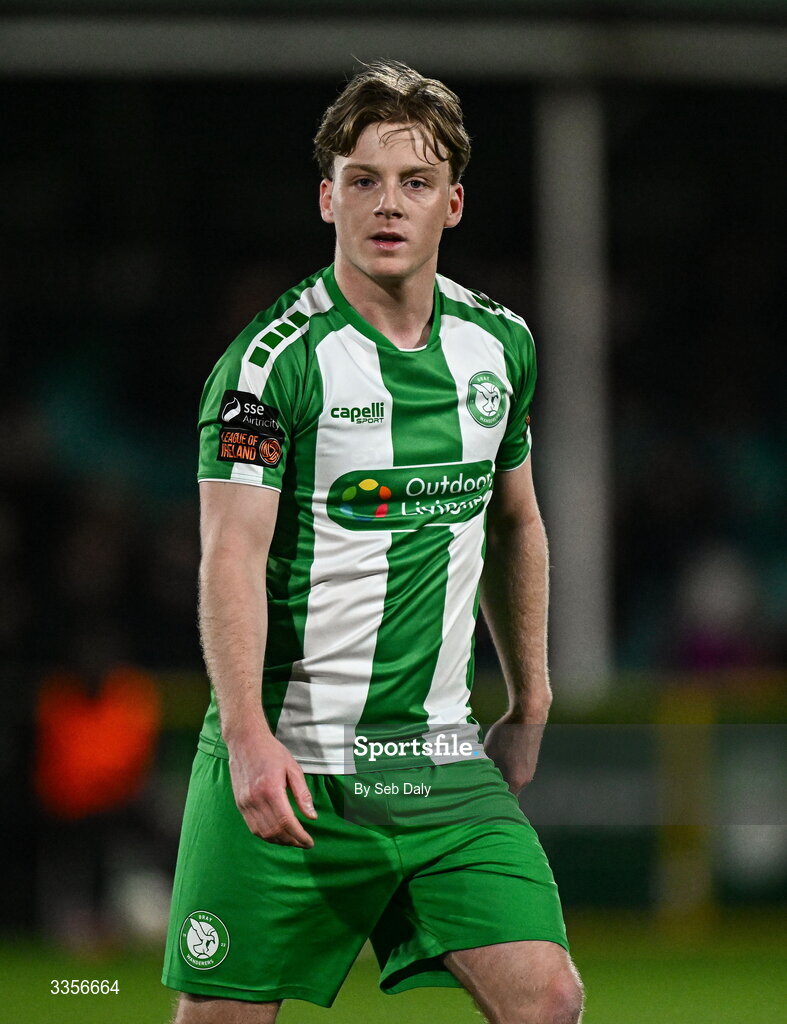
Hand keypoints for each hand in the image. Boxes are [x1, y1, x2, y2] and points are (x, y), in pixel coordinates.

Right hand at [227, 727, 317, 848]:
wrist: (245, 741)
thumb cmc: (271, 752)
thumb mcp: (293, 768)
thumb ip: (303, 794)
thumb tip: (312, 817)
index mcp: (271, 789)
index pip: (286, 822)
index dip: (299, 836)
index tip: (309, 842)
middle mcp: (255, 799)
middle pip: (275, 831)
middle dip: (291, 841)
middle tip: (304, 842)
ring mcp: (245, 803)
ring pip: (262, 833)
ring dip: (279, 841)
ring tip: (292, 840)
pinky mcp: (239, 804)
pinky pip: (253, 827)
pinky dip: (266, 835)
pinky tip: (277, 834)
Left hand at [483, 712, 546, 794]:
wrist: (527, 716)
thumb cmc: (507, 733)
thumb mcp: (488, 752)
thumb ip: (484, 770)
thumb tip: (476, 779)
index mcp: (515, 781)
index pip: (501, 800)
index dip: (489, 799)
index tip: (478, 796)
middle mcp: (525, 780)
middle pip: (507, 793)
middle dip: (494, 789)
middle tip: (480, 784)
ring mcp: (529, 772)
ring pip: (511, 783)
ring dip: (501, 779)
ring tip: (488, 770)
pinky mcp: (530, 764)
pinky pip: (516, 774)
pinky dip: (507, 772)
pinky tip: (498, 761)